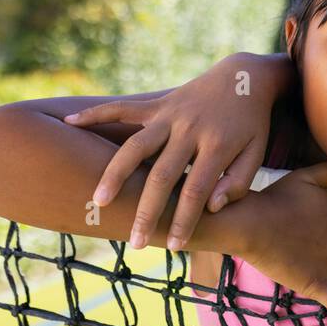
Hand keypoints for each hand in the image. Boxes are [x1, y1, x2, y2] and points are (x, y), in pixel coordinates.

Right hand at [65, 52, 286, 249]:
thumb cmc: (250, 124)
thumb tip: (212, 207)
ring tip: (98, 201)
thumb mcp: (256, 152)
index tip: (173, 246)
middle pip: (162, 175)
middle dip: (147, 211)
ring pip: (136, 145)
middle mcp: (190, 130)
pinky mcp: (157, 104)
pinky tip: (70, 123)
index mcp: (217, 146)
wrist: (244, 79)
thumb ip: (238, 182)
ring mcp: (170, 115)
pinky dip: (96, 113)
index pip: (196, 191)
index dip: (184, 219)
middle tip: (135, 243)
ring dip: (115, 173)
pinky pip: (123, 108)